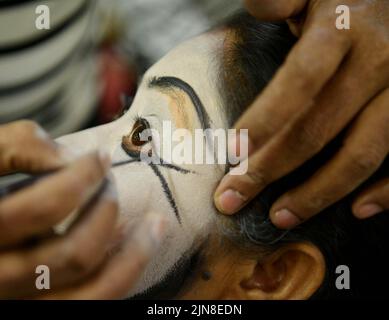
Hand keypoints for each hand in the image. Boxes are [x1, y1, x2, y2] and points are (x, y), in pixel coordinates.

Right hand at [0, 121, 164, 298]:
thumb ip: (13, 149)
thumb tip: (67, 157)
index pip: (42, 210)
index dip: (82, 177)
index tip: (100, 157)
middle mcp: (4, 280)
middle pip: (76, 254)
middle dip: (107, 209)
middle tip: (111, 183)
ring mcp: (28, 301)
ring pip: (96, 293)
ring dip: (136, 253)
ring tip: (154, 222)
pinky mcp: (46, 306)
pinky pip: (97, 300)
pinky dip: (125, 272)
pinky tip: (136, 245)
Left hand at [214, 0, 388, 227]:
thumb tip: (259, 6)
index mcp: (341, 28)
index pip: (297, 82)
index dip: (263, 122)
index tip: (231, 155)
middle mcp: (379, 58)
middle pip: (318, 128)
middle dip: (270, 169)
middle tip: (233, 198)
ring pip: (362, 153)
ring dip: (318, 193)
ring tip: (281, 217)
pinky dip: (385, 190)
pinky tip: (356, 210)